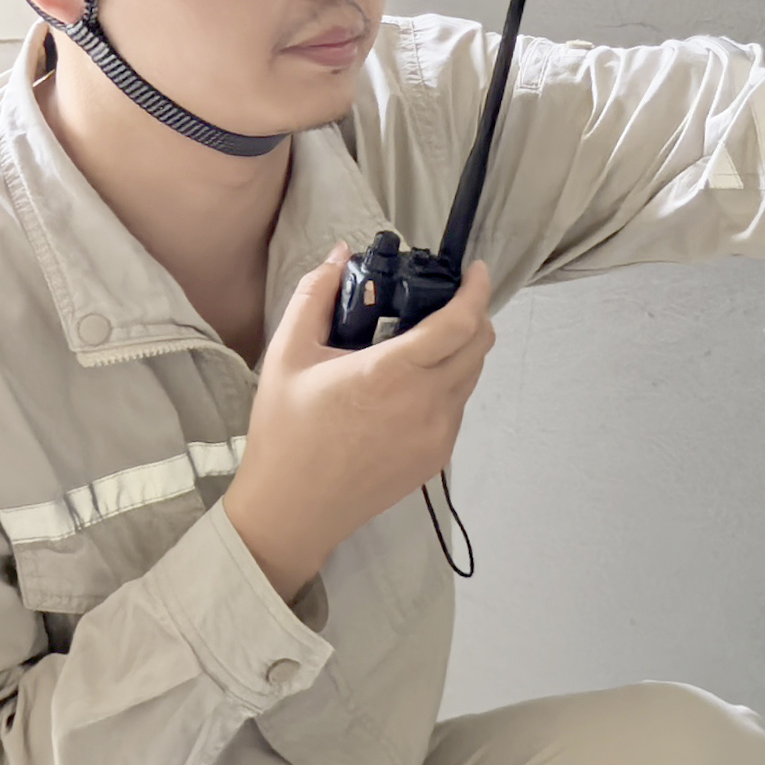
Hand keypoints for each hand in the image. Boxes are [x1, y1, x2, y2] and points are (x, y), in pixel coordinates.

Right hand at [223, 247, 497, 595]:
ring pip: (472, 378)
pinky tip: (414, 384)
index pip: (460, 323)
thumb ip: (314, 296)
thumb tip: (339, 254)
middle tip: (449, 300)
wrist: (292, 510)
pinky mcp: (436, 460)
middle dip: (475, 316)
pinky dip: (450, 385)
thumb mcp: (287, 355)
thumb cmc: (285, 432)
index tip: (477, 271)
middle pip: (479, 347)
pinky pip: (458, 409)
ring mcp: (437, 436)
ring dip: (462, 351)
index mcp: (391, 373)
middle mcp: (426, 404)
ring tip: (427, 341)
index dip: (477, 291)